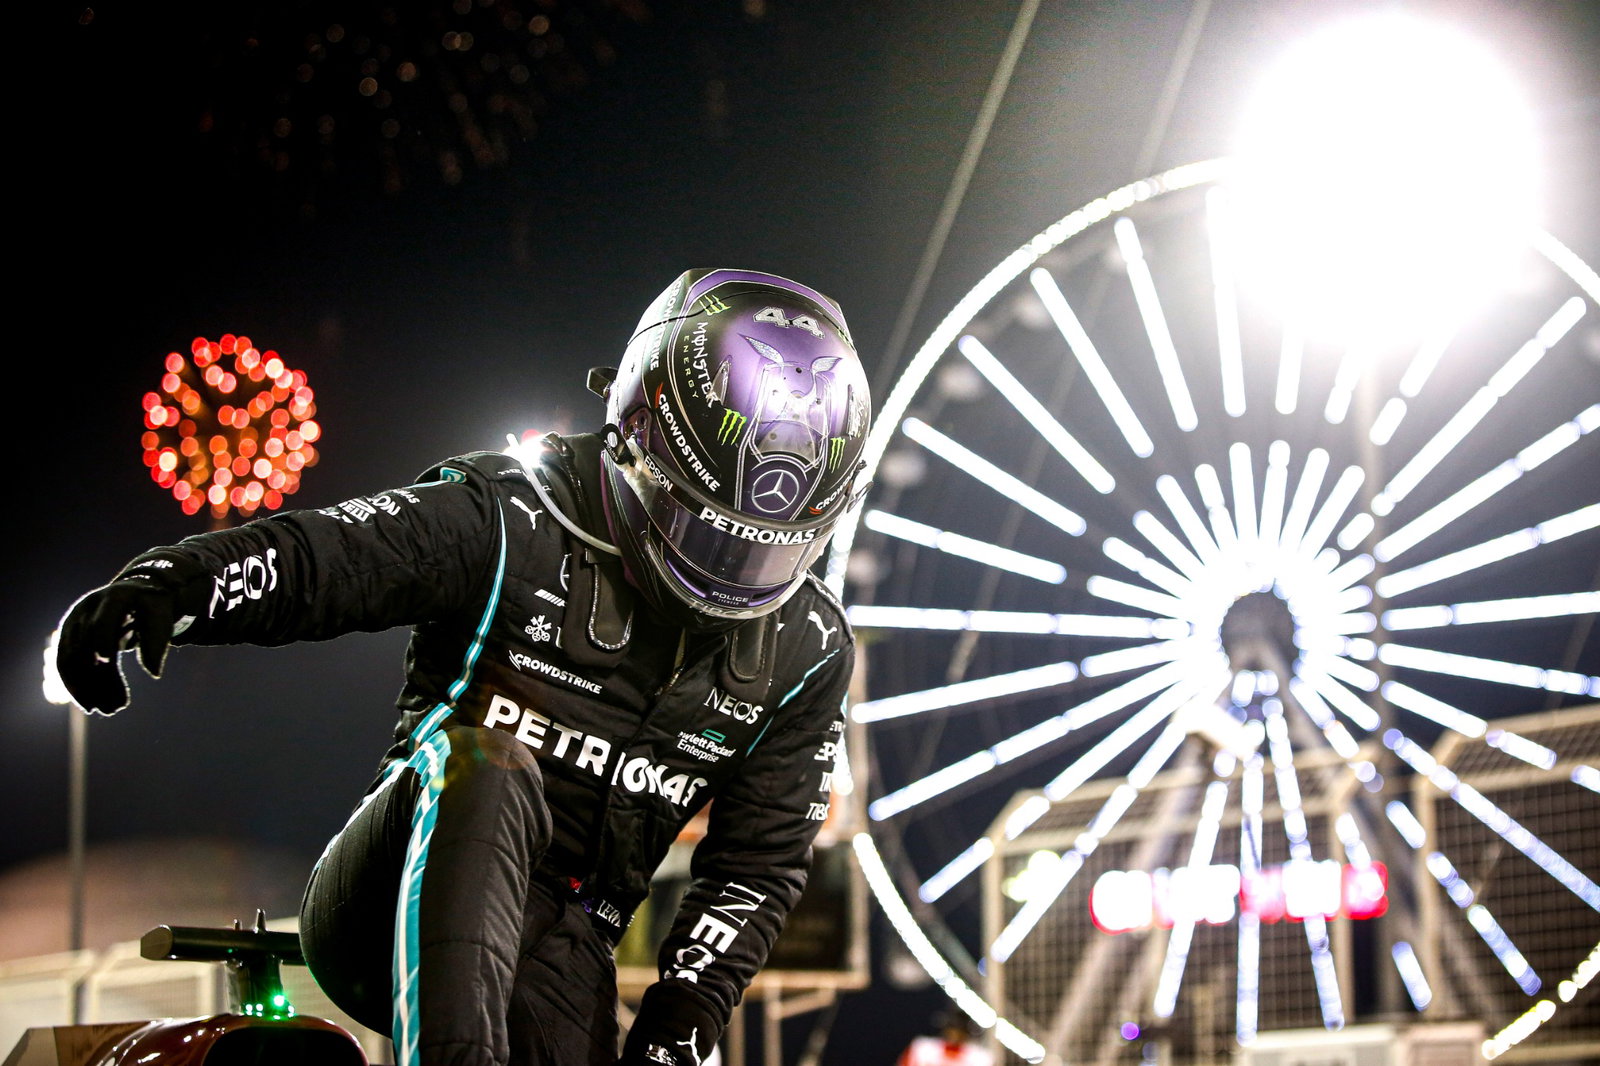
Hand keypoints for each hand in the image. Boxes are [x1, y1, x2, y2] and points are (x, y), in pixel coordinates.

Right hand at [55, 556, 196, 714]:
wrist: (137, 592)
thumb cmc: (152, 606)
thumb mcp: (160, 618)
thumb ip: (157, 643)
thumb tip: (154, 674)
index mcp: (114, 597)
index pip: (103, 620)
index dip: (103, 639)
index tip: (107, 661)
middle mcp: (88, 608)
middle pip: (85, 646)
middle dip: (97, 679)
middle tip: (114, 708)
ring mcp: (75, 621)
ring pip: (72, 660)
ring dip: (86, 688)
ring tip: (108, 711)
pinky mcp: (69, 635)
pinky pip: (67, 664)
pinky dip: (78, 685)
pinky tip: (92, 704)